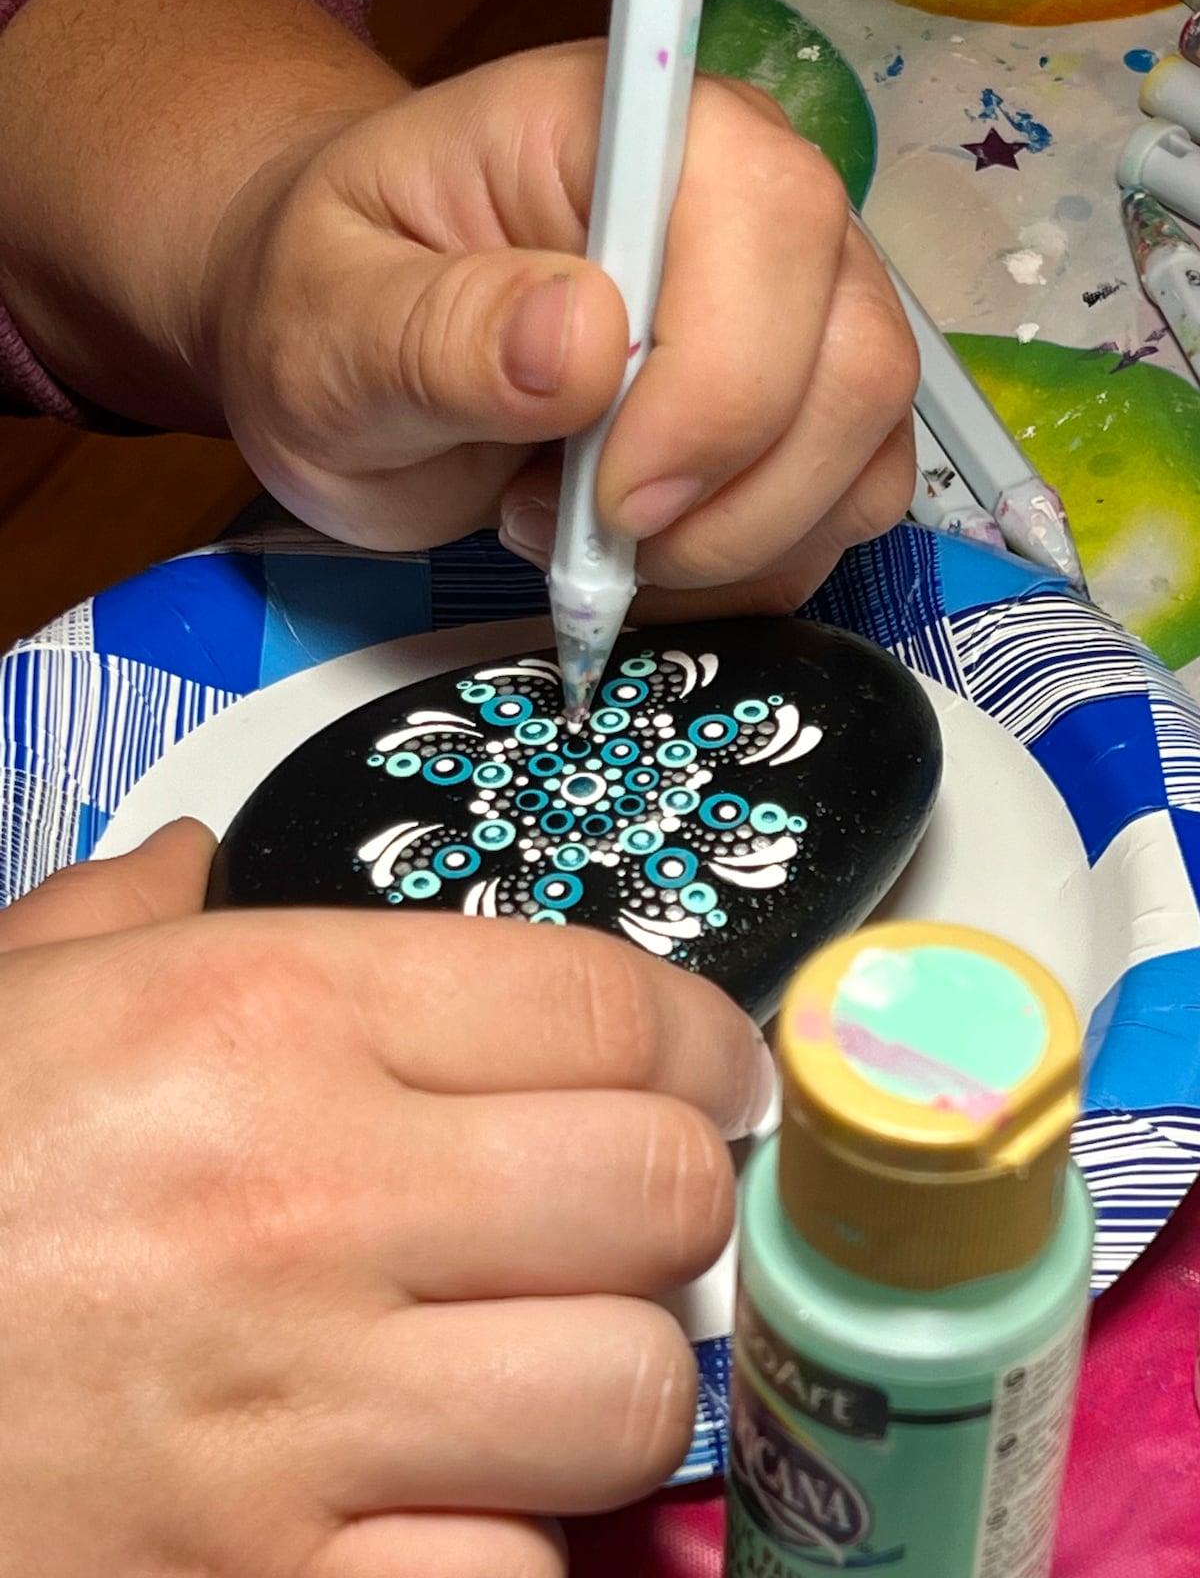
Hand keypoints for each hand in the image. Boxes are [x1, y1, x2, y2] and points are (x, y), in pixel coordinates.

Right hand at [0, 823, 771, 1577]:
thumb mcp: (8, 998)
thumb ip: (129, 906)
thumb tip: (201, 857)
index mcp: (269, 1011)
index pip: (608, 1005)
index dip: (704, 1044)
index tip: (714, 1079)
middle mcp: (307, 1198)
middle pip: (657, 1191)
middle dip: (684, 1201)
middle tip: (639, 1213)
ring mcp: (291, 1418)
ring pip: (620, 1393)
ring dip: (614, 1379)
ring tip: (546, 1359)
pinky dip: (508, 1551)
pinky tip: (444, 1507)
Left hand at [208, 43, 917, 612]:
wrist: (353, 350)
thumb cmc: (336, 312)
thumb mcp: (328, 329)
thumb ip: (438, 332)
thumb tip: (579, 341)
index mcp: (624, 128)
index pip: (770, 219)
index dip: (720, 385)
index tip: (611, 499)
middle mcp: (743, 203)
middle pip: (855, 356)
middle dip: (730, 497)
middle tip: (586, 532)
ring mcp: (787, 310)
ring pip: (865, 448)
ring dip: (738, 542)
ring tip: (595, 536)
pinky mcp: (796, 409)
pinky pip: (845, 507)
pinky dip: (753, 565)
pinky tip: (648, 556)